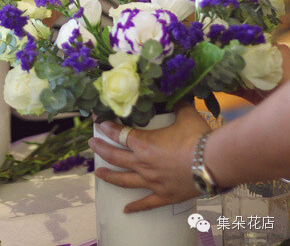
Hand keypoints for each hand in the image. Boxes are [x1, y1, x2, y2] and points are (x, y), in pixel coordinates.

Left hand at [88, 103, 209, 211]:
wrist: (214, 162)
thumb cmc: (198, 136)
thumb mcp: (185, 115)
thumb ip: (178, 106)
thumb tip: (177, 96)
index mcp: (145, 144)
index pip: (120, 134)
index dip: (108, 128)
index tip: (99, 123)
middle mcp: (144, 164)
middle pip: (116, 157)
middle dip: (101, 149)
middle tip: (91, 144)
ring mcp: (152, 182)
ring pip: (124, 180)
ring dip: (109, 176)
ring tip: (98, 173)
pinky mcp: (164, 196)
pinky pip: (146, 203)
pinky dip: (135, 206)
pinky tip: (126, 210)